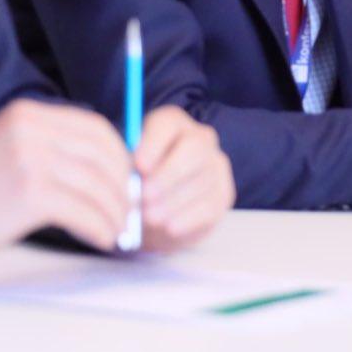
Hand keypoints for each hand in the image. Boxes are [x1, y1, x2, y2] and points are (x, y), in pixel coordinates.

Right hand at [0, 99, 131, 271]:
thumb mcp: (8, 147)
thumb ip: (50, 146)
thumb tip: (107, 164)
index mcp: (28, 113)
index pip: (96, 128)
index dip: (120, 155)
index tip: (127, 181)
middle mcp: (31, 129)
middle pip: (104, 154)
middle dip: (124, 186)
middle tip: (130, 210)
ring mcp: (31, 159)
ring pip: (98, 186)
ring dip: (116, 213)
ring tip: (117, 231)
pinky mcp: (30, 194)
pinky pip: (84, 212)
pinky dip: (101, 228)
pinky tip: (102, 239)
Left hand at [135, 106, 233, 252]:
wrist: (157, 212)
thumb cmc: (139, 182)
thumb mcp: (128, 170)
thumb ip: (129, 167)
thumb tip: (133, 177)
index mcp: (172, 123)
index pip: (168, 123)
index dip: (153, 143)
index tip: (138, 166)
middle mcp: (201, 138)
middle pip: (194, 148)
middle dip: (168, 174)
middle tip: (145, 196)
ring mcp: (216, 166)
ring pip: (201, 180)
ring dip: (173, 202)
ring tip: (149, 218)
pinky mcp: (224, 194)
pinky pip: (209, 205)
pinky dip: (187, 219)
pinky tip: (169, 227)